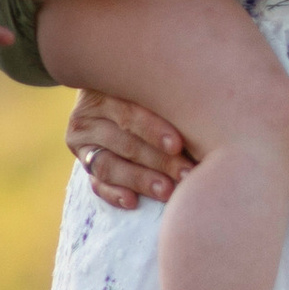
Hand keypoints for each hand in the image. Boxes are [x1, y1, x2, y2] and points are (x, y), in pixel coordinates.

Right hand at [65, 88, 189, 208]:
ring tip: (166, 191)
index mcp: (105, 89)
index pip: (128, 112)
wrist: (120, 96)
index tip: (177, 145)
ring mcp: (83, 142)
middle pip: (124, 141)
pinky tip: (132, 202)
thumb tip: (205, 121)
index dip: (153, 129)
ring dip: (139, 180)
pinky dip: (113, 194)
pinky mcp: (85, 163)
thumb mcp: (154, 87)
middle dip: (157, 160)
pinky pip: (97, 183)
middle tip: (185, 174)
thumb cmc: (154, 90)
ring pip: (108, 165)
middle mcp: (88, 115)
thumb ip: (168, 99)